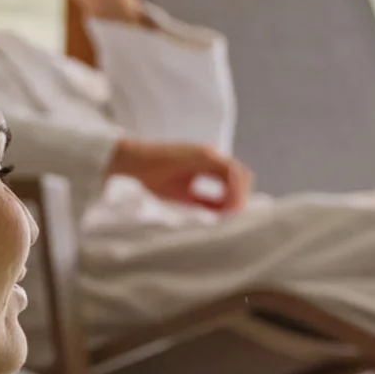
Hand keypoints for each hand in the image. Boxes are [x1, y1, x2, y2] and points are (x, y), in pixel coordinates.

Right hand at [108, 138, 253, 213]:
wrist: (133, 162)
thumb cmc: (152, 178)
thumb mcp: (183, 195)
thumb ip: (204, 202)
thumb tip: (222, 216)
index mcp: (208, 165)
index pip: (233, 182)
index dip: (235, 200)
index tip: (232, 219)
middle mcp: (212, 157)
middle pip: (241, 177)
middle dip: (240, 199)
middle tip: (236, 220)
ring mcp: (209, 154)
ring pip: (239, 174)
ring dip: (238, 195)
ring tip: (231, 215)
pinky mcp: (203, 155)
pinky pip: (229, 171)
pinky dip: (232, 189)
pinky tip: (227, 205)